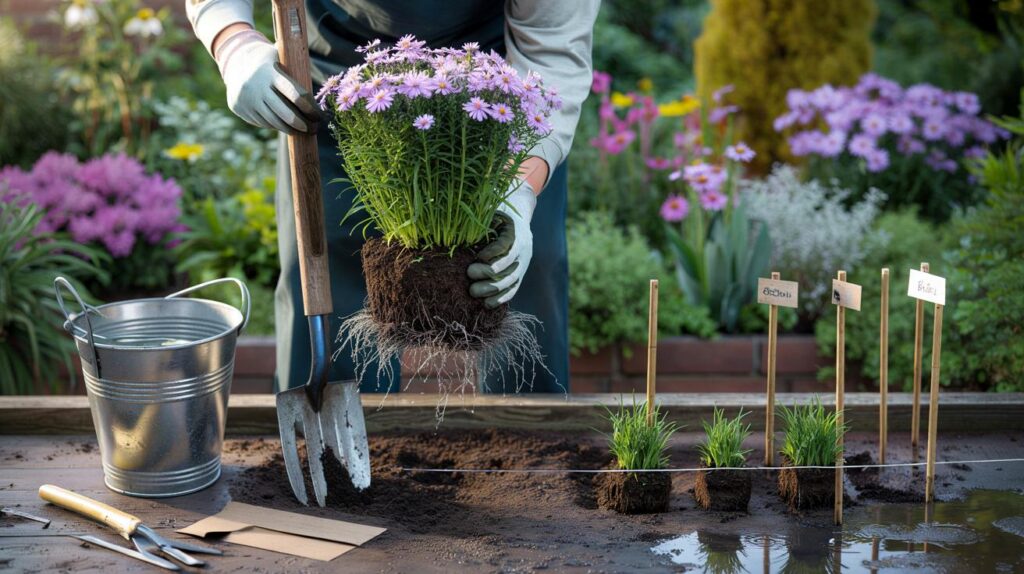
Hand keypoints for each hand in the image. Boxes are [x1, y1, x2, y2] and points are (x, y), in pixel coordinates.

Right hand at [215, 28, 319, 134]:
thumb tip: (314, 78)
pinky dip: (275, 126)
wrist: (234, 61)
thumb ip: (295, 64)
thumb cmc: (267, 61)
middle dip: (301, 124)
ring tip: (303, 131)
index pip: (294, 93)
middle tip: (314, 129)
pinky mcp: (239, 108)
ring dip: (290, 129)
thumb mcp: (279, 55)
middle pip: (284, 113)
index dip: (308, 107)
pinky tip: (285, 126)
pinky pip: (262, 122)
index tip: (318, 115)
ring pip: (273, 121)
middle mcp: (257, 87)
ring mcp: (246, 99)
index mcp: (270, 73)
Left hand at [468, 180, 536, 308]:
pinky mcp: (520, 275)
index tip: (477, 257)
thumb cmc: (495, 218)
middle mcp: (523, 249)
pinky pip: (513, 289)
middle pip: (508, 266)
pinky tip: (487, 304)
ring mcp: (523, 264)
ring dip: (492, 289)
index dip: (492, 253)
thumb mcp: (489, 216)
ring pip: (511, 280)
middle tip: (469, 273)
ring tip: (474, 292)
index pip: (505, 245)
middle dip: (488, 273)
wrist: (518, 222)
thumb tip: (452, 233)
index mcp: (514, 232)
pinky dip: (501, 298)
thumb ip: (477, 225)